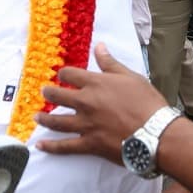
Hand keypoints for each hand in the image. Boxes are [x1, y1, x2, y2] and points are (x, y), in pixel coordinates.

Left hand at [34, 43, 167, 160]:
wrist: (156, 133)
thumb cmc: (148, 103)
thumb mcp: (131, 77)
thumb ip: (111, 63)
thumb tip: (99, 46)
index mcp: (96, 83)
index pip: (70, 74)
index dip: (64, 74)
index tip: (62, 75)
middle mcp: (86, 102)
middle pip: (58, 95)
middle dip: (49, 92)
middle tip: (43, 92)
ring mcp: (85, 124)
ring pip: (56, 121)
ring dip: (44, 118)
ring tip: (36, 116)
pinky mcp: (89, 144)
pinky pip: (65, 146)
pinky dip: (51, 147)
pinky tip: (40, 146)